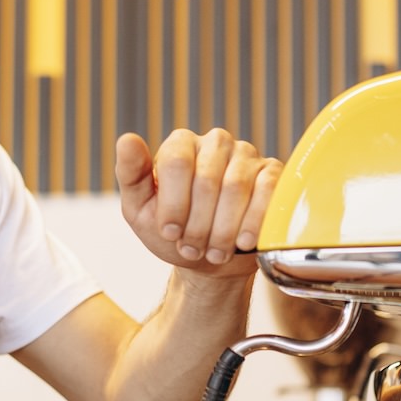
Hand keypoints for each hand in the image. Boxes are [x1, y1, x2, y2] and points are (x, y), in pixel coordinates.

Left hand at [115, 129, 281, 276]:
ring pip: (237, 187)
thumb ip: (131, 175)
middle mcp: (216, 142)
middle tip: (193, 249)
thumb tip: (127, 139)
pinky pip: (269, 191)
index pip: (177, 162)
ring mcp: (247, 156)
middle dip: (197, 224)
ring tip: (214, 251)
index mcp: (181, 144)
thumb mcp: (140, 210)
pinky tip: (243, 241)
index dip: (174, 204)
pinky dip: (254, 222)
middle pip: (207, 179)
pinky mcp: (274, 174)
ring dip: (223, 229)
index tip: (170, 233)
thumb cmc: (174, 232)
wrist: (209, 261)